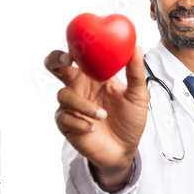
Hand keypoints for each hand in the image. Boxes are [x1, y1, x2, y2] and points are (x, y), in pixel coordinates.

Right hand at [44, 47, 148, 188]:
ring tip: (103, 115)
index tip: (77, 44)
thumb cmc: (131, 120)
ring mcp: (72, 106)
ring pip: (63, 95)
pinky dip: (80, 122)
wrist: (126, 149)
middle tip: (66, 61)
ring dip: (83, 105)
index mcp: (95, 77)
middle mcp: (80, 88)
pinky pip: (64, 118)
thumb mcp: (138, 95)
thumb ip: (136, 72)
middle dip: (55, 60)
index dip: (72, 47)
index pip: (78, 57)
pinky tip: (93, 128)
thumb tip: (137, 48)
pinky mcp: (67, 124)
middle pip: (55, 67)